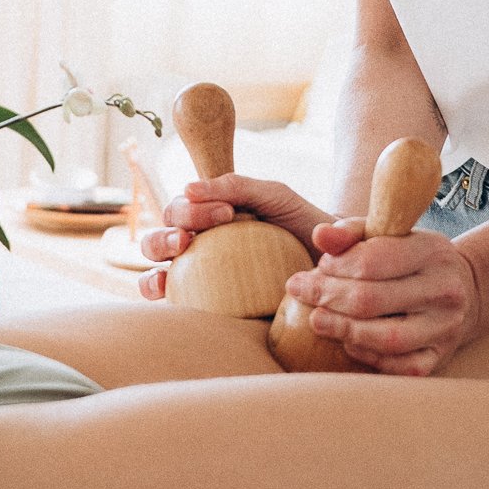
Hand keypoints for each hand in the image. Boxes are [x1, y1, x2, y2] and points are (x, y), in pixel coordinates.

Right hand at [137, 173, 330, 299]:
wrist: (332, 262)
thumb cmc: (301, 224)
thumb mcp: (274, 195)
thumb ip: (238, 185)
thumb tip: (189, 188)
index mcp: (209, 217)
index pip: (183, 209)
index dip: (193, 209)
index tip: (227, 212)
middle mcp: (198, 245)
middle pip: (162, 234)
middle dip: (167, 231)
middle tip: (187, 237)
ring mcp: (197, 275)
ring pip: (156, 263)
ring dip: (158, 252)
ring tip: (178, 251)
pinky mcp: (204, 303)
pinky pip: (170, 298)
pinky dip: (155, 288)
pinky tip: (165, 288)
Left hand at [280, 222, 483, 375]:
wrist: (465, 290)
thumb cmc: (411, 259)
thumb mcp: (388, 234)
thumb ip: (351, 232)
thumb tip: (318, 236)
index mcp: (432, 252)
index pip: (372, 260)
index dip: (335, 266)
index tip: (316, 266)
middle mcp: (444, 291)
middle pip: (372, 300)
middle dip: (328, 297)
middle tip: (300, 292)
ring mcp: (445, 328)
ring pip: (385, 339)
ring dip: (342, 330)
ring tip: (317, 320)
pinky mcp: (439, 358)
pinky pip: (398, 366)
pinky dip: (367, 355)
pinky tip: (349, 342)